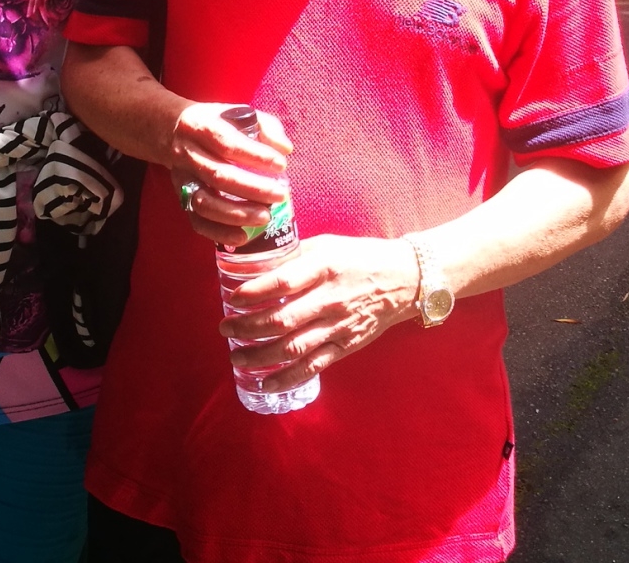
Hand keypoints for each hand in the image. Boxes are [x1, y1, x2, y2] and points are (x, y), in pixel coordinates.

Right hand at [165, 103, 292, 247]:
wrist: (174, 132)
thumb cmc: (218, 123)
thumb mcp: (241, 114)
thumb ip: (267, 127)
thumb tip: (285, 149)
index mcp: (201, 126)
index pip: (227, 143)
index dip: (254, 155)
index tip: (281, 165)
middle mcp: (187, 153)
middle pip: (217, 175)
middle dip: (252, 188)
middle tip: (280, 194)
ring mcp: (181, 179)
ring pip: (205, 202)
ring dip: (237, 214)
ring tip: (266, 217)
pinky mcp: (181, 200)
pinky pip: (197, 221)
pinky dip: (219, 233)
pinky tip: (243, 236)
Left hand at [220, 234, 420, 391]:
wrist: (403, 280)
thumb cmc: (360, 257)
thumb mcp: (327, 245)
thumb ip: (295, 255)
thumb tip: (257, 262)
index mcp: (324, 268)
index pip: (282, 282)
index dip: (253, 292)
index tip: (232, 298)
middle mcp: (329, 299)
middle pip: (281, 320)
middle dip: (247, 327)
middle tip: (225, 328)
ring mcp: (337, 326)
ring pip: (292, 348)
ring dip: (259, 356)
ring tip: (236, 357)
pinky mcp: (345, 346)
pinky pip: (313, 366)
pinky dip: (287, 378)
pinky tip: (265, 383)